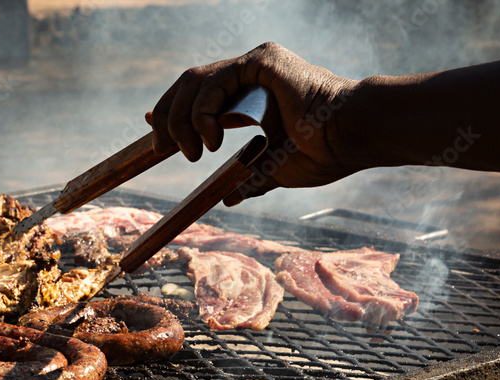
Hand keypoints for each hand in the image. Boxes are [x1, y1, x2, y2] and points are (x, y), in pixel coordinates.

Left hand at [148, 42, 360, 204]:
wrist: (350, 139)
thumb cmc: (324, 152)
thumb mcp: (274, 169)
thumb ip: (250, 178)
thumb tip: (230, 197)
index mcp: (252, 96)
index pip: (199, 96)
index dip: (170, 109)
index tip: (149, 126)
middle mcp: (250, 75)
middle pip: (188, 85)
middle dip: (166, 117)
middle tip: (160, 149)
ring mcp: (255, 66)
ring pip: (193, 83)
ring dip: (180, 120)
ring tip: (190, 152)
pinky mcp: (261, 62)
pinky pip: (214, 83)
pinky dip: (202, 114)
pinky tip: (210, 139)